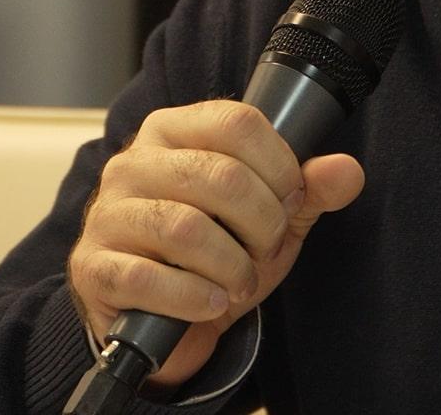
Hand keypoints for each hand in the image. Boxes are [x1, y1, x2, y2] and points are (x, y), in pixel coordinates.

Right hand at [66, 99, 365, 388]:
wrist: (162, 318)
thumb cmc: (214, 253)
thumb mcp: (269, 218)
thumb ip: (309, 190)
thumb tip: (347, 171)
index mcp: (174, 130)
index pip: (237, 122)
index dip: (280, 166)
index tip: (290, 202)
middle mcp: (133, 162)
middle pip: (220, 176)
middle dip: (263, 224)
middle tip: (266, 249)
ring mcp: (108, 213)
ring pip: (186, 229)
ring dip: (232, 266)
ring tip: (240, 282)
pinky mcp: (93, 266)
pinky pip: (148, 277)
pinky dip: (194, 298)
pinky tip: (211, 303)